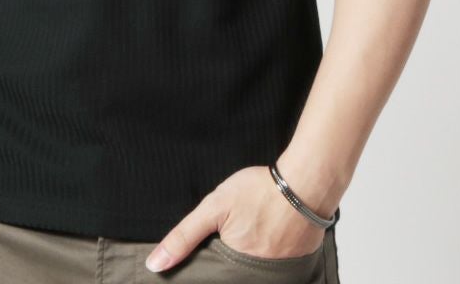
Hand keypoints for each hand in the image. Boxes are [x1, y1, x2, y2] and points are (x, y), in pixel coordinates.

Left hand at [144, 165, 326, 273]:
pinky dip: (267, 256)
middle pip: (232, 277)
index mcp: (234, 271)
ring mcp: (278, 276)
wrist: (305, 184)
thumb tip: (155, 265)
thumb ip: (184, 236)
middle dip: (227, 262)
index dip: (207, 269)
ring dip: (247, 260)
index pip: (213, 280)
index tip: (208, 256)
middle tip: (235, 235)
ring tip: (252, 232)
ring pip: (252, 273)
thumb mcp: (214, 208)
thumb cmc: (259, 192)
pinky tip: (267, 236)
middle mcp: (257, 279)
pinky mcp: (295, 269)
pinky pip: (274, 269)